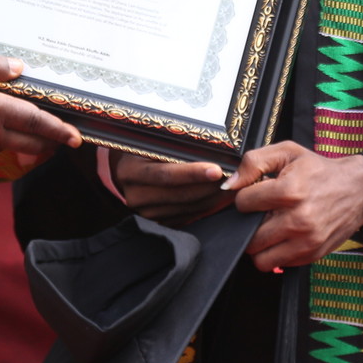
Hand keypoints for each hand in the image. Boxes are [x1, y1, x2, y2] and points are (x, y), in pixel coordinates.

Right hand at [0, 50, 80, 162]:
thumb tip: (19, 69)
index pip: (35, 121)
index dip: (58, 129)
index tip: (77, 137)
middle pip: (31, 142)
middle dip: (50, 141)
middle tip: (65, 136)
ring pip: (14, 148)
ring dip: (28, 142)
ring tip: (36, 131)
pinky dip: (7, 143)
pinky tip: (1, 130)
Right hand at [111, 153, 228, 225]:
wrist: (130, 167)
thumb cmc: (147, 148)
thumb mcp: (153, 141)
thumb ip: (174, 145)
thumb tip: (210, 147)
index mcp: (130, 169)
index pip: (165, 174)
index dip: (192, 173)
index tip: (216, 170)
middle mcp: (134, 194)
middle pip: (179, 194)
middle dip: (209, 186)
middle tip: (232, 177)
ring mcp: (144, 211)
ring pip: (186, 207)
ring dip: (211, 197)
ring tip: (230, 185)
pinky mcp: (156, 221)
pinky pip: (186, 216)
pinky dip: (204, 206)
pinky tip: (218, 196)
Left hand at [223, 142, 362, 271]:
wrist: (359, 189)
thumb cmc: (320, 170)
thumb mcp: (288, 151)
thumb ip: (254, 162)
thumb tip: (230, 185)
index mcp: (290, 190)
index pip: (243, 204)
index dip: (244, 197)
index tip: (254, 195)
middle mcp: (298, 219)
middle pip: (249, 237)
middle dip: (248, 225)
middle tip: (259, 215)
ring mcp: (307, 241)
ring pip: (261, 259)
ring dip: (259, 245)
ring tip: (268, 229)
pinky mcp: (313, 254)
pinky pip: (279, 265)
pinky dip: (276, 253)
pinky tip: (283, 236)